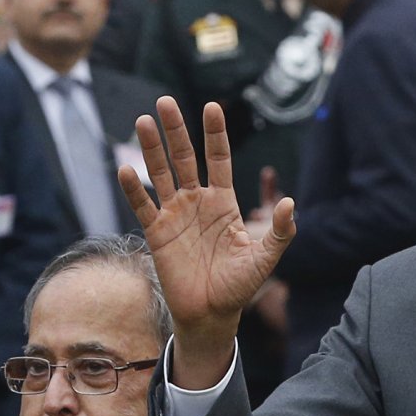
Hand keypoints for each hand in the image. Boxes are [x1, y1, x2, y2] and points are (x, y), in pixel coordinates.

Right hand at [121, 98, 295, 387]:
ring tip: (142, 121)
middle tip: (165, 102)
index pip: (218, 159)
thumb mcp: (265, 258)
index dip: (214, 134)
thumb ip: (279, 232)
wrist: (212, 313)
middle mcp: (197, 202)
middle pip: (183, 158)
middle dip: (175, 130)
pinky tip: (126, 168)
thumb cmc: (239, 286)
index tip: (212, 107)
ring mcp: (175, 215)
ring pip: (160, 174)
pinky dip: (134, 189)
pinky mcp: (157, 233)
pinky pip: (143, 206)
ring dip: (151, 149)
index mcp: (223, 202)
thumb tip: (289, 203)